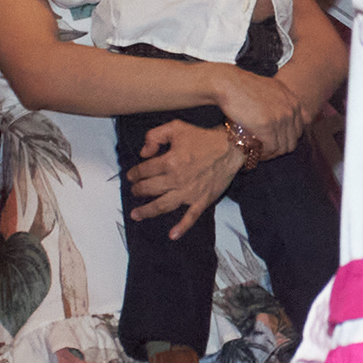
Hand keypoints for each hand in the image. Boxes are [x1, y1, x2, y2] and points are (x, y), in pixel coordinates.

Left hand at [127, 118, 246, 237]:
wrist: (231, 148)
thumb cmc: (203, 138)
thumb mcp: (176, 127)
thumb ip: (155, 136)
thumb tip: (143, 153)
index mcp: (170, 161)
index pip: (145, 170)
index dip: (134, 173)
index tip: (131, 176)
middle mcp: (177, 179)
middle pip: (150, 189)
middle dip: (138, 190)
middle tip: (134, 191)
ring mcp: (189, 193)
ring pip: (163, 205)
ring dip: (147, 211)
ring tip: (136, 214)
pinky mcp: (202, 200)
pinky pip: (190, 217)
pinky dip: (181, 228)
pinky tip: (172, 235)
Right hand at [211, 63, 308, 156]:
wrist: (229, 83)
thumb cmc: (246, 85)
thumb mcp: (273, 87)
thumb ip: (284, 101)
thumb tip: (286, 115)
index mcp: (294, 102)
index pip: (299, 130)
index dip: (287, 138)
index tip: (274, 141)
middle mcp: (290, 110)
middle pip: (292, 140)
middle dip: (279, 148)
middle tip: (266, 151)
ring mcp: (280, 118)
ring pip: (282, 147)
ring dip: (271, 153)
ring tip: (258, 153)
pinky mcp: (267, 126)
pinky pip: (270, 148)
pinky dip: (263, 153)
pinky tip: (254, 152)